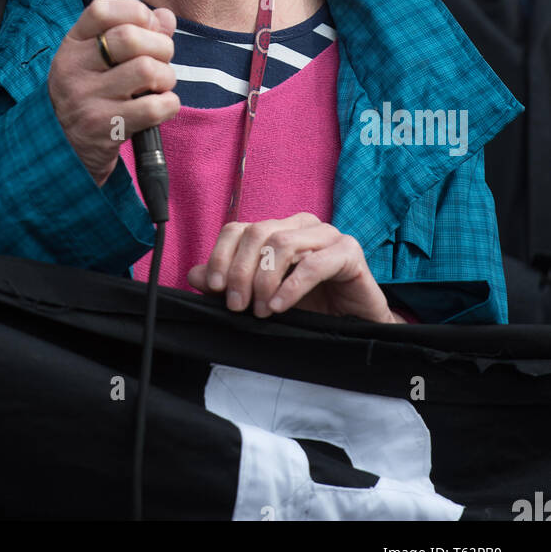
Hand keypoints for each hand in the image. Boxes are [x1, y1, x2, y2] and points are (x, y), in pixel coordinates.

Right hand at [47, 0, 179, 186]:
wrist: (63, 149)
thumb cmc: (90, 95)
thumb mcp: (98, 60)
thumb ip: (135, 32)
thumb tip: (166, 17)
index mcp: (72, 45)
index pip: (101, 10)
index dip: (136, 12)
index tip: (148, 27)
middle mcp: (74, 68)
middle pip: (130, 37)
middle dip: (161, 47)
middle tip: (160, 61)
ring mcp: (87, 99)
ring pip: (147, 70)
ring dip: (166, 78)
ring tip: (158, 87)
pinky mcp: (104, 128)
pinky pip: (154, 107)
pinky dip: (169, 105)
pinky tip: (160, 107)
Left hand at [186, 214, 398, 323]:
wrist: (355, 326)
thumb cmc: (310, 308)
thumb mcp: (262, 297)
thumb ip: (230, 284)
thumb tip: (195, 274)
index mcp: (277, 229)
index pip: (238, 228)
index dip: (222, 255)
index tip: (216, 287)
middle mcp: (300, 225)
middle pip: (256, 233)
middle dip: (241, 272)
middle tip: (237, 306)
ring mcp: (326, 234)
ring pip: (281, 243)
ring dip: (264, 280)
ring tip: (260, 310)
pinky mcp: (348, 251)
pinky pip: (314, 262)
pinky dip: (291, 286)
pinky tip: (280, 306)